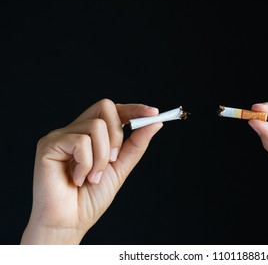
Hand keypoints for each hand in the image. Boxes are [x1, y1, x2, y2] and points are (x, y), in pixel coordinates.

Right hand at [21, 99, 162, 243]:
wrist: (69, 223)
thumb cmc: (90, 198)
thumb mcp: (121, 168)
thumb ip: (136, 144)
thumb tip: (155, 122)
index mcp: (92, 135)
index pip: (114, 110)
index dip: (134, 108)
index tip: (154, 112)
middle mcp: (76, 130)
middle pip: (105, 106)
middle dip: (117, 135)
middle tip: (114, 160)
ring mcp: (61, 136)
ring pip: (96, 127)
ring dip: (102, 157)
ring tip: (92, 177)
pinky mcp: (48, 145)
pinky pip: (81, 142)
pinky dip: (86, 164)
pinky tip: (77, 178)